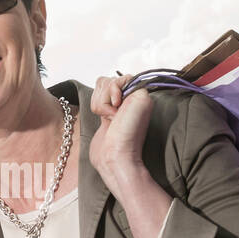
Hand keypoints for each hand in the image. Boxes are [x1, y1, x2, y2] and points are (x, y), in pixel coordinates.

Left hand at [90, 75, 153, 193]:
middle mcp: (132, 98)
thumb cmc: (107, 148)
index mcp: (123, 104)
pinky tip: (116, 113)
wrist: (114, 157)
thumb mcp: (101, 120)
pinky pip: (113, 83)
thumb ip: (103, 103)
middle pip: (102, 80)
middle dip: (97, 100)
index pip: (103, 84)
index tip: (104, 117)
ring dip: (102, 102)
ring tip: (112, 117)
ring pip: (106, 81)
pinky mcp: (140, 94)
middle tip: (108, 117)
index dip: (97, 99)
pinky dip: (107, 100)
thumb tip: (99, 89)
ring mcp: (138, 95)